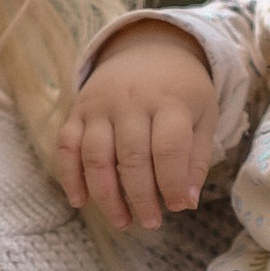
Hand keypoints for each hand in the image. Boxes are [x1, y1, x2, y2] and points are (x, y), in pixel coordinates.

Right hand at [55, 25, 218, 229]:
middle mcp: (131, 101)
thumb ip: (197, 157)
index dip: (172, 184)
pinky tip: (80, 202)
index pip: (168, 149)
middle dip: (141, 198)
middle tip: (151, 223)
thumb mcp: (202, 115)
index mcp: (169, 101)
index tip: (177, 207)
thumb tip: (186, 202)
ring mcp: (100, 105)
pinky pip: (67, 145)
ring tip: (122, 221)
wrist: (148, 47)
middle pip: (131, 158)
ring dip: (106, 196)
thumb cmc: (181, 90)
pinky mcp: (78, 110)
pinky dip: (69, 176)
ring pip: (96, 157)